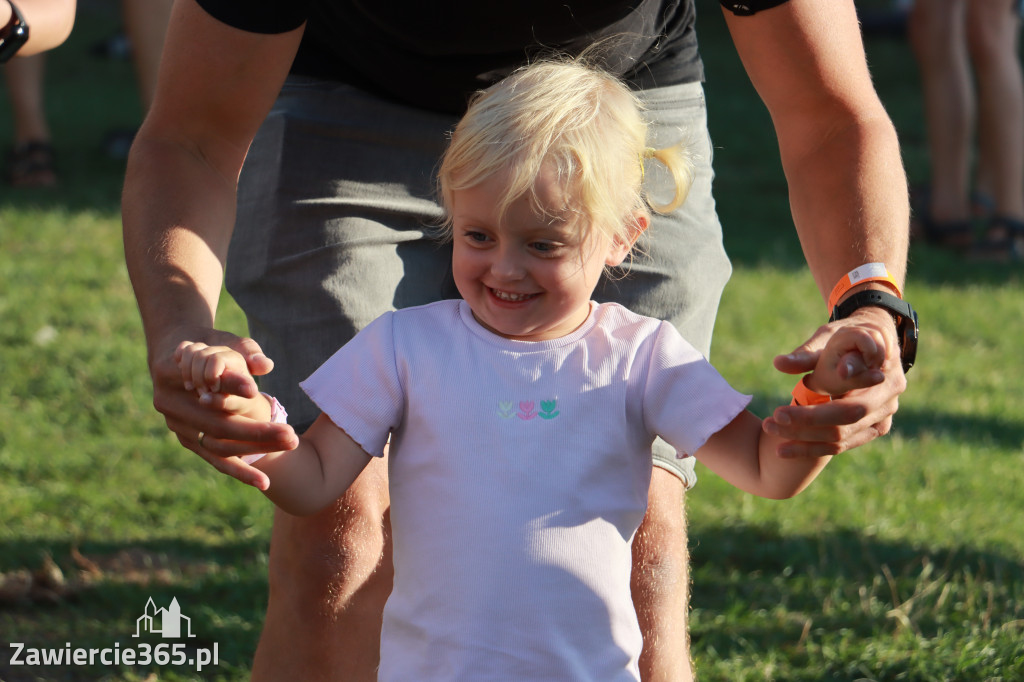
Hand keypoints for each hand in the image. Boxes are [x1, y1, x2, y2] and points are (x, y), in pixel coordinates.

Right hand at [150, 327, 297, 487]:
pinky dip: (238, 470)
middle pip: (215, 424)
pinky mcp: (186, 439)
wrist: (182, 356)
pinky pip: (213, 459)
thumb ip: (246, 349)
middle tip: (291, 434)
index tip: (259, 394)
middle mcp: (167, 402)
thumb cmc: (208, 343)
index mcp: (169, 371)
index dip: (232, 391)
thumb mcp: (226, 340)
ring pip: (216, 446)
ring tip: (289, 447)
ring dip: (254, 451)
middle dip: (255, 431)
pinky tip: (264, 481)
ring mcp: (174, 424)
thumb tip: (265, 365)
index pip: (203, 385)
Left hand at [763, 306, 906, 456]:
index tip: (779, 412)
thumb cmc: (849, 337)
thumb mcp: (829, 337)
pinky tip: (783, 448)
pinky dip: (812, 447)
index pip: (848, 405)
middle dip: (804, 427)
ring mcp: (883, 418)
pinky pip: (842, 444)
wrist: (872, 342)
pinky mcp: (871, 429)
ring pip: (841, 439)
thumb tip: (778, 363)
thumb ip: (807, 353)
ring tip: (771, 431)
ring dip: (803, 441)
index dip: (814, 413)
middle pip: (845, 424)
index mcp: (884, 377)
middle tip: (771, 421)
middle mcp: (888, 402)